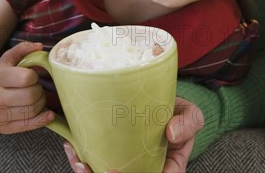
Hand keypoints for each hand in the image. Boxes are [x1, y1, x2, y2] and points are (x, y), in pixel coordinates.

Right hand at [0, 41, 54, 133]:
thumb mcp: (7, 59)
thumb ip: (23, 49)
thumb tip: (40, 46)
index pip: (27, 78)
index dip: (34, 76)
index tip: (31, 76)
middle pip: (31, 96)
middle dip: (39, 90)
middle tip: (35, 88)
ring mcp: (0, 115)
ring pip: (32, 110)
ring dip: (40, 102)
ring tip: (35, 97)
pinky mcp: (4, 128)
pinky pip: (29, 125)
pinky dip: (43, 119)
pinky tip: (48, 114)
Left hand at [63, 97, 203, 172]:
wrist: (164, 99)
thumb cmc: (179, 112)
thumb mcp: (191, 114)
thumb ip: (188, 123)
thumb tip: (171, 132)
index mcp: (167, 168)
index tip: (113, 172)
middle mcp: (145, 168)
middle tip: (89, 168)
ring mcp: (127, 161)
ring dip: (87, 172)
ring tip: (78, 160)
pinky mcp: (112, 150)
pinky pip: (96, 160)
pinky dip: (82, 157)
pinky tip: (73, 146)